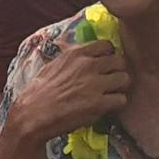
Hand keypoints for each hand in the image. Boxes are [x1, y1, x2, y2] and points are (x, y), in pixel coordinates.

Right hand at [0, 37, 130, 151]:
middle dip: (117, 70)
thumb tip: (75, 49)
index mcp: (77, 53)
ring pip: (124, 79)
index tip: (105, 64)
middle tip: (111, 80)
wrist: (33, 113)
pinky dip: (116, 104)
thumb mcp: (53, 64)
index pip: (107, 45)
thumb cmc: (38, 90)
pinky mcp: (99, 104)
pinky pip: (121, 99)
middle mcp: (89, 65)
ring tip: (111, 94)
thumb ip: (70, 57)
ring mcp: (95, 84)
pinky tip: (107, 107)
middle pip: (120, 61)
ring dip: (120, 87)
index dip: (109, 55)